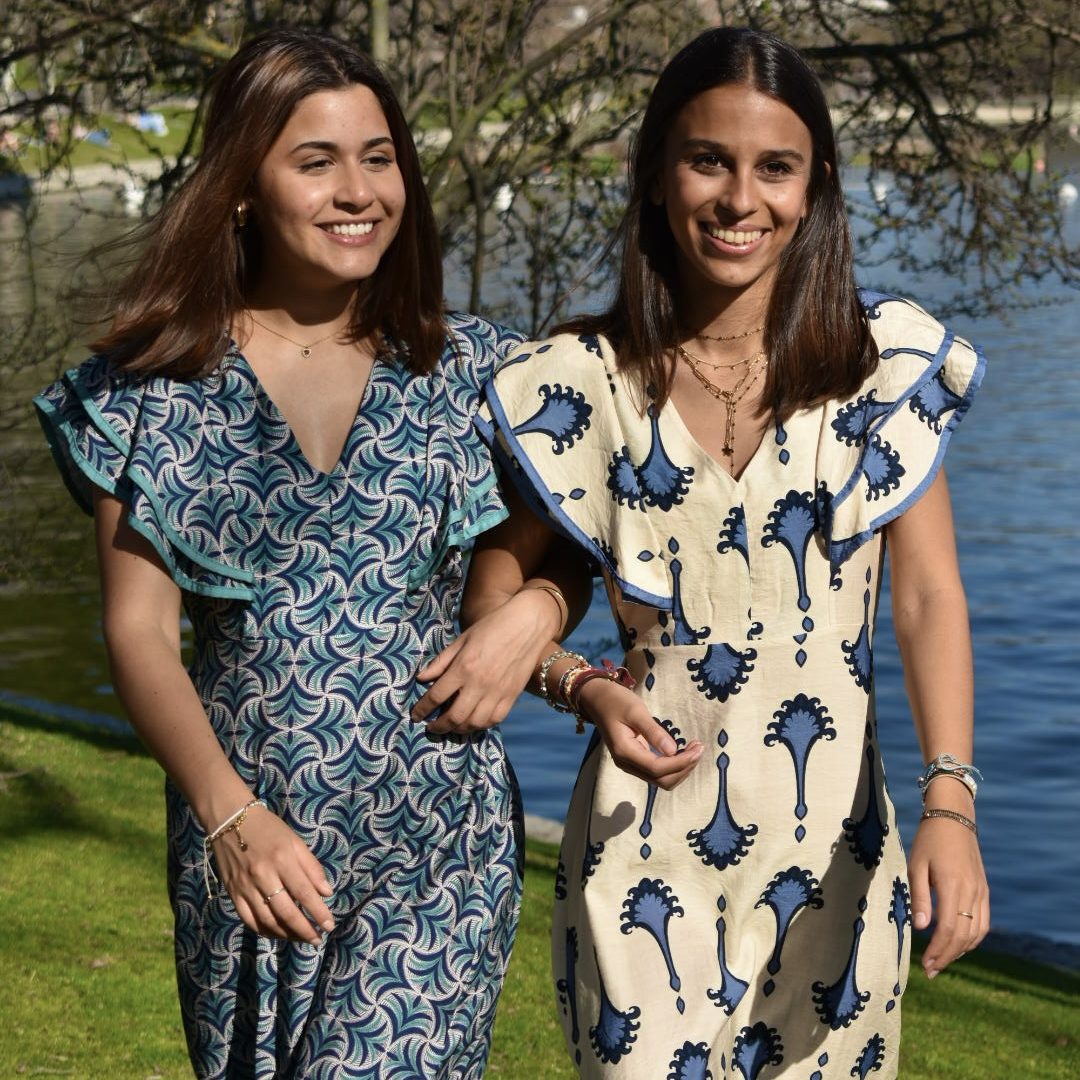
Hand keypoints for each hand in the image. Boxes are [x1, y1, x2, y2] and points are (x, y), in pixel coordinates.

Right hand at [211, 804, 335, 944]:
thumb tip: (327, 893)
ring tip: (300, 939)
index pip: (304, 892)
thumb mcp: (295, 841)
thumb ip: (312, 867)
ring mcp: (245, 886)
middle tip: (317, 939)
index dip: (318, 912)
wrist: (230, 820)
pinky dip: (264, 930)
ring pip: (267, 920)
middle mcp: (263, 875)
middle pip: (285, 911)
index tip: (329, 926)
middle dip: (304, 930)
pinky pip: (248, 919)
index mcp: (282, 859)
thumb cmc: (269, 829)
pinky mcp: (232, 893)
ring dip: (286, 934)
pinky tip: (277, 934)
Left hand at [412, 590, 559, 733]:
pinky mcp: (512, 696)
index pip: (436, 696)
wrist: (527, 624)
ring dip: (459, 730)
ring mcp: (497, 692)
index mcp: (464, 667)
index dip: (422, 709)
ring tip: (451, 727)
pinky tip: (473, 723)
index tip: (416, 715)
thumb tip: (421, 678)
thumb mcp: (462, 639)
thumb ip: (441, 661)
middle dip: (439, 726)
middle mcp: (479, 683)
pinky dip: (481, 726)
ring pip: (474, 723)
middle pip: (454, 716)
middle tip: (431, 727)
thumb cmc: (492, 626)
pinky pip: (494, 720)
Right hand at [578, 678, 703, 789]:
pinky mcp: (634, 760)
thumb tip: (673, 751)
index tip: (698, 749)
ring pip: (661, 779)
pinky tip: (683, 752)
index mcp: (625, 752)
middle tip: (699, 748)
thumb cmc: (616, 701)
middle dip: (684, 768)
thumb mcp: (636, 711)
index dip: (680, 762)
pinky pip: (657, 771)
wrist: (597, 699)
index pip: (657, 768)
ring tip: (694, 749)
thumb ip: (653, 731)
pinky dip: (673, 766)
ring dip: (681, 769)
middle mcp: (626, 764)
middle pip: (661, 780)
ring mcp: (630, 764)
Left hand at [908, 805, 988, 978]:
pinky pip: (983, 923)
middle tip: (930, 971)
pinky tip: (958, 946)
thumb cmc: (928, 840)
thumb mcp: (916, 865)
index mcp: (953, 886)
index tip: (925, 964)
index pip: (948, 929)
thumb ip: (920, 897)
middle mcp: (972, 892)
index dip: (937, 950)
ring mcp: (981, 892)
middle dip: (947, 956)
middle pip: (963, 936)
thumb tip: (921, 928)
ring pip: (977, 933)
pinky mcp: (984, 891)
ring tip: (942, 962)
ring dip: (960, 951)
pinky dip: (972, 939)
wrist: (954, 819)